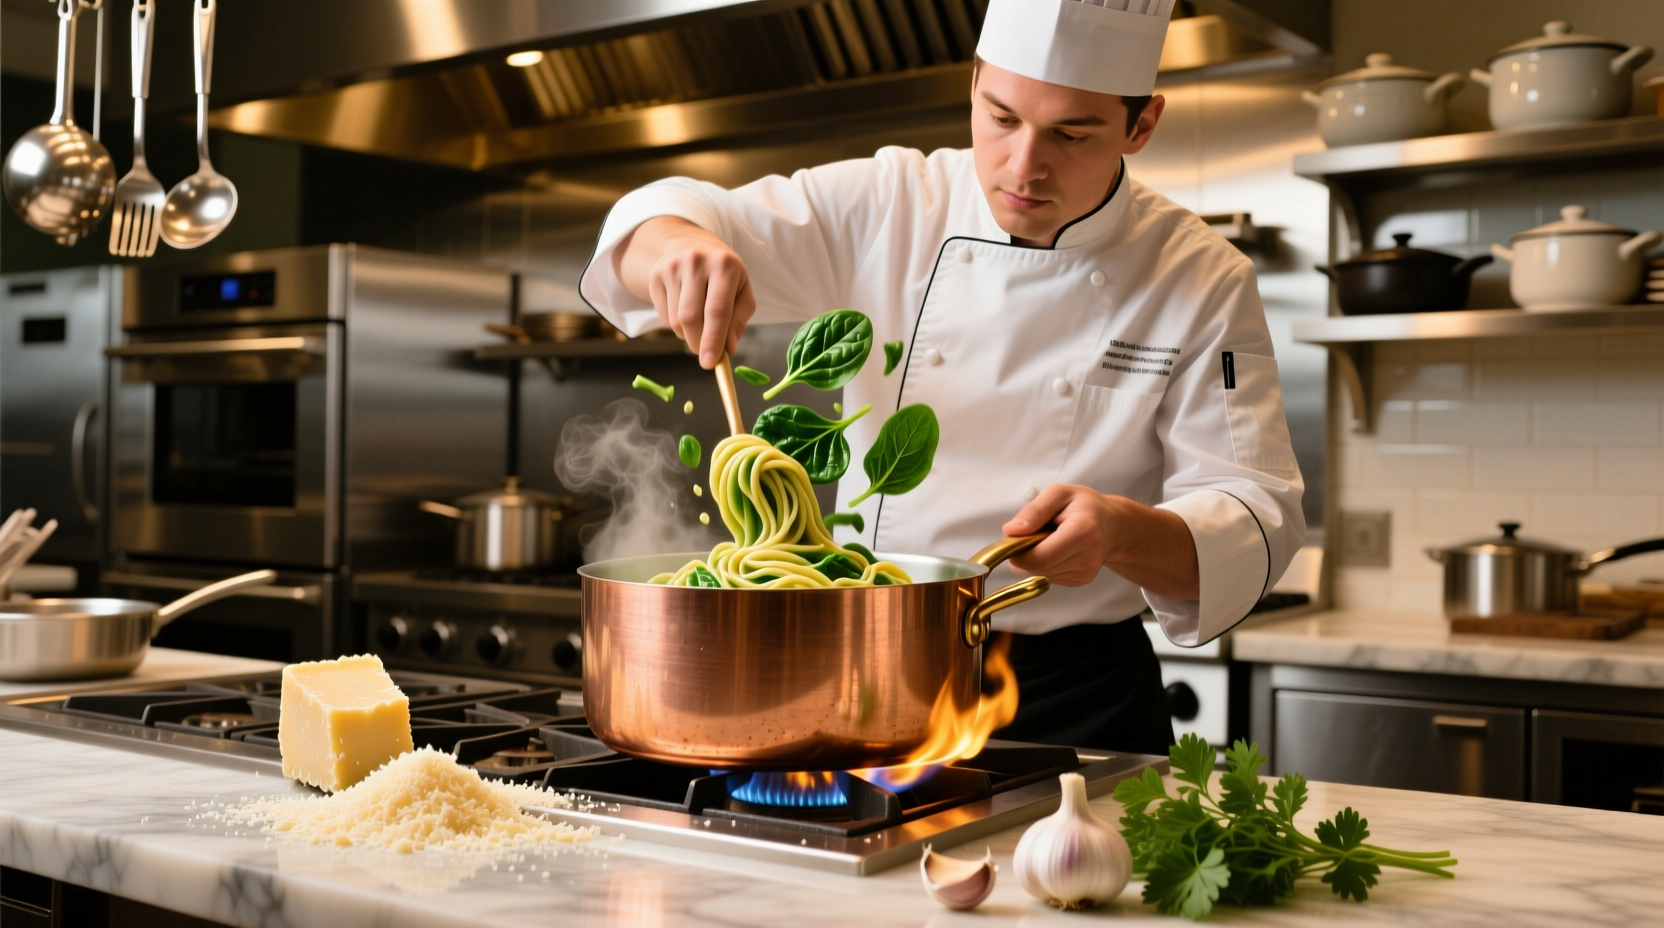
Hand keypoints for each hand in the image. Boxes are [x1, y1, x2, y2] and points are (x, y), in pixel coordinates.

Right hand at [620, 217, 756, 367]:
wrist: (690, 244)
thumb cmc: (723, 274)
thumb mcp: (741, 290)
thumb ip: (739, 320)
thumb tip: (729, 348)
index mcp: (724, 265)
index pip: (717, 309)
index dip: (713, 340)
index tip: (710, 364)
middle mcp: (696, 262)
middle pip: (691, 318)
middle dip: (699, 343)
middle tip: (707, 354)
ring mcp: (672, 267)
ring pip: (676, 321)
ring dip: (689, 335)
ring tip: (699, 323)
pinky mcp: (656, 276)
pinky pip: (663, 317)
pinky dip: (676, 326)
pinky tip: (684, 311)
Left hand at [1003, 484, 1199, 598]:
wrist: (1112, 524)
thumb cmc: (1085, 506)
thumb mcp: (1058, 493)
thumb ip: (1034, 510)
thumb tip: (1011, 531)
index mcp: (1083, 531)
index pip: (1042, 557)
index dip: (1020, 553)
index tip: (1013, 540)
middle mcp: (1088, 557)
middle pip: (1040, 568)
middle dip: (1025, 554)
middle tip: (1029, 535)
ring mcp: (1086, 572)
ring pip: (1042, 574)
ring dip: (1035, 559)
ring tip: (1047, 539)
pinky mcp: (1082, 580)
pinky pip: (1050, 577)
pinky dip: (1045, 565)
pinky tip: (1056, 549)